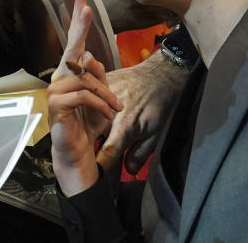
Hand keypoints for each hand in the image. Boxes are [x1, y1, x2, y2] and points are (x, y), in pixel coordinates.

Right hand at [48, 0, 122, 195]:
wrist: (79, 154)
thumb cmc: (89, 125)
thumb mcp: (101, 98)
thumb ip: (96, 77)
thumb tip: (88, 56)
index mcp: (71, 74)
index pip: (75, 44)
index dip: (78, 21)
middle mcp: (60, 78)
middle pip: (72, 49)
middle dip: (80, 27)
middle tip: (85, 5)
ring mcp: (55, 91)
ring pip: (85, 78)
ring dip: (105, 94)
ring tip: (115, 109)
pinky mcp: (56, 106)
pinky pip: (82, 94)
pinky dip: (99, 104)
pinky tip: (107, 115)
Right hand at [98, 48, 187, 173]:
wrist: (160, 75)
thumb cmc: (160, 104)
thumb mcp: (155, 133)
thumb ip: (140, 153)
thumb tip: (130, 171)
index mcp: (124, 128)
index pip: (106, 155)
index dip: (101, 165)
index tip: (98, 172)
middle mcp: (109, 112)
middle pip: (92, 135)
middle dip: (91, 144)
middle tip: (94, 152)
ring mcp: (103, 96)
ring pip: (86, 112)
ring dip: (87, 121)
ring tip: (95, 127)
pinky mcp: (102, 84)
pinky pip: (90, 95)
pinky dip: (89, 103)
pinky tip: (92, 109)